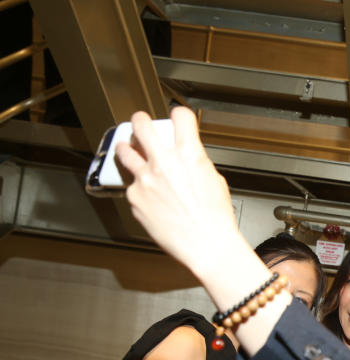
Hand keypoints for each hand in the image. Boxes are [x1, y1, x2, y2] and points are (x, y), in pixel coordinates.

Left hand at [116, 107, 243, 276]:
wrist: (206, 244)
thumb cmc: (215, 219)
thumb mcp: (214, 181)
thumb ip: (195, 164)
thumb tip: (185, 160)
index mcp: (189, 155)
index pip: (180, 117)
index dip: (179, 115)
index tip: (176, 117)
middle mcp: (164, 162)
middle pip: (142, 125)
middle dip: (141, 120)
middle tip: (140, 122)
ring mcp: (145, 179)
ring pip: (125, 151)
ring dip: (126, 147)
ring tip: (127, 147)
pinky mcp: (134, 197)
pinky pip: (132, 185)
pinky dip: (138, 187)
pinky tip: (147, 194)